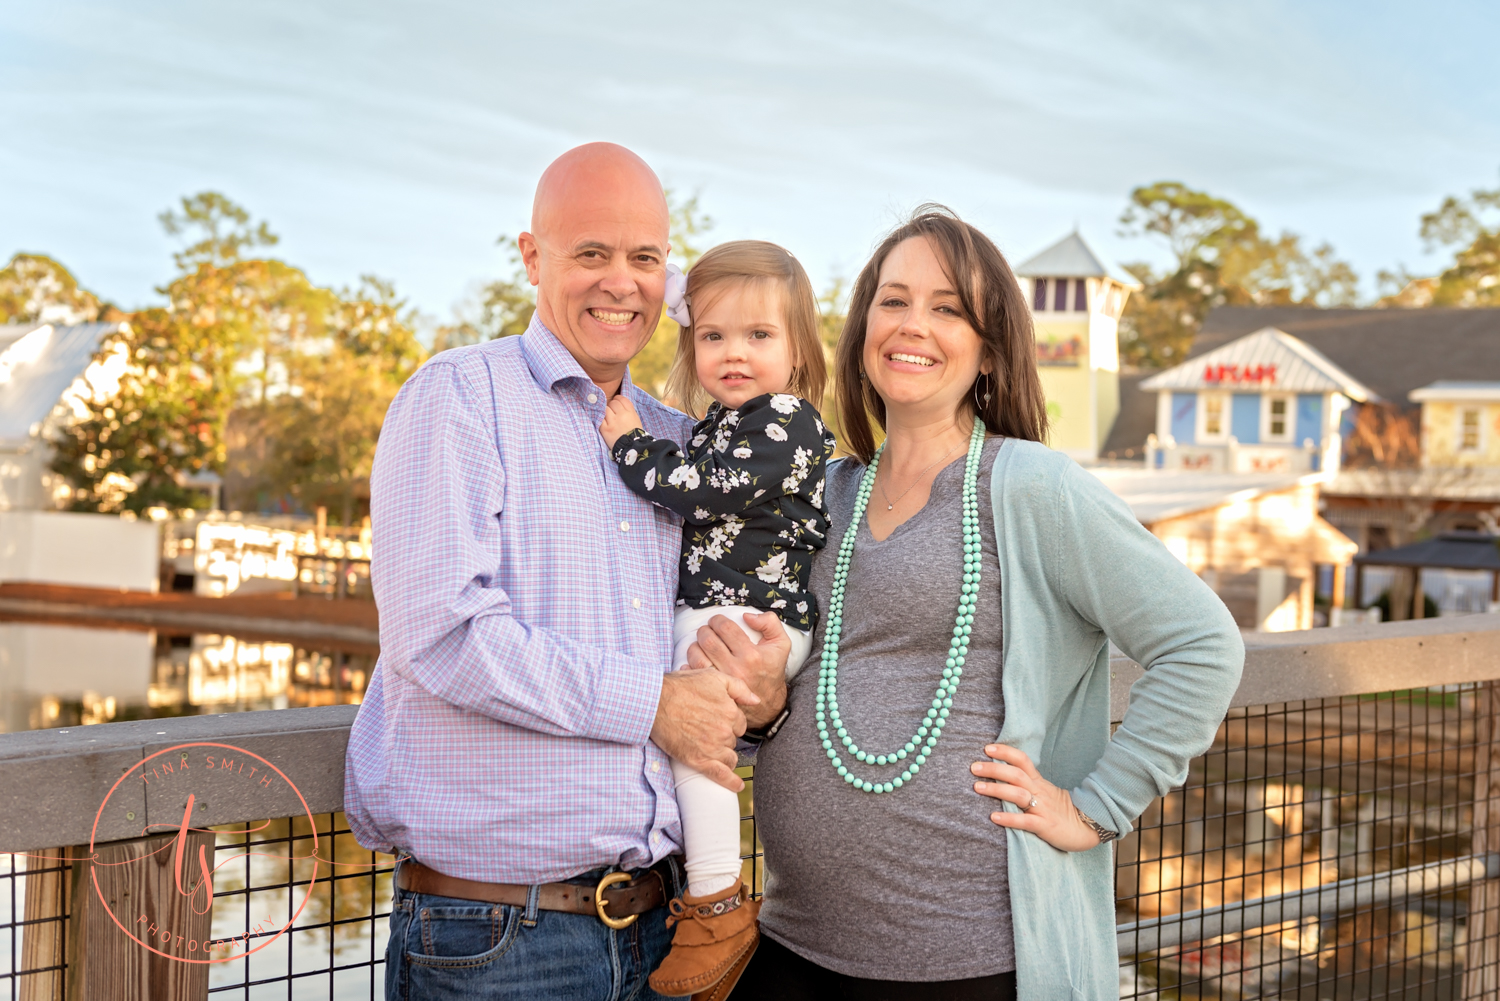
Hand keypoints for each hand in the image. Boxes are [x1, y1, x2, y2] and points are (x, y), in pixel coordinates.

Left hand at [600, 395, 642, 449]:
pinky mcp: (605, 428)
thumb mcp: (635, 419)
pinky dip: (601, 419)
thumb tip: (618, 403)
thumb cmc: (634, 434)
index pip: (621, 399)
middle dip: (611, 406)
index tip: (616, 403)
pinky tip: (604, 423)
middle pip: (613, 403)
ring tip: (608, 419)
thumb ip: (628, 411)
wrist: (631, 448)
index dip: (617, 399)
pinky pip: (600, 418)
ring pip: (605, 409)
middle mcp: (622, 415)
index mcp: (631, 412)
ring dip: (606, 412)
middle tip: (612, 413)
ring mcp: (613, 421)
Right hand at [652, 669, 758, 791]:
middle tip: (707, 730)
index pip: (740, 724)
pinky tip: (736, 785)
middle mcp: (724, 731)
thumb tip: (756, 700)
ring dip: (724, 754)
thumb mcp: (713, 677)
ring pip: (729, 757)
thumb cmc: (680, 687)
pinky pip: (720, 775)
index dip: (729, 722)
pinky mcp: (698, 760)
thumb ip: (738, 688)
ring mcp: (712, 747)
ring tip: (712, 749)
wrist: (655, 702)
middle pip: (733, 740)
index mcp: (730, 711)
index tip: (718, 720)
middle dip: (724, 737)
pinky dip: (731, 782)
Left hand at [684, 611, 789, 728]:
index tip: (717, 621)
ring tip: (701, 643)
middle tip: (707, 630)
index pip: (726, 629)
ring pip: (698, 656)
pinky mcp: (714, 690)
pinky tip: (697, 658)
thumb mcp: (781, 644)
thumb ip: (770, 623)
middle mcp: (736, 669)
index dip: (718, 620)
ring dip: (695, 645)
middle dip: (704, 630)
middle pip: (709, 641)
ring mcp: (723, 681)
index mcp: (752, 655)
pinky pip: (694, 673)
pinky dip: (690, 663)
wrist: (768, 702)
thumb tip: (746, 616)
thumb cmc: (772, 669)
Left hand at [971, 743, 1103, 851]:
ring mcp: (1043, 809)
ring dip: (996, 790)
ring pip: (1018, 795)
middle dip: (994, 769)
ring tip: (977, 788)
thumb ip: (1026, 784)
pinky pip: (1026, 822)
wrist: (1088, 827)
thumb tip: (1000, 776)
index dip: (1006, 752)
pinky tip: (994, 817)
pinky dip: (1009, 819)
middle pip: (1016, 775)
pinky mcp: (1045, 826)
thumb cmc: (1061, 810)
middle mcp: (1039, 792)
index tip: (987, 748)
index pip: (1022, 760)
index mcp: (1039, 782)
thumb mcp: (1045, 792)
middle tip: (973, 767)